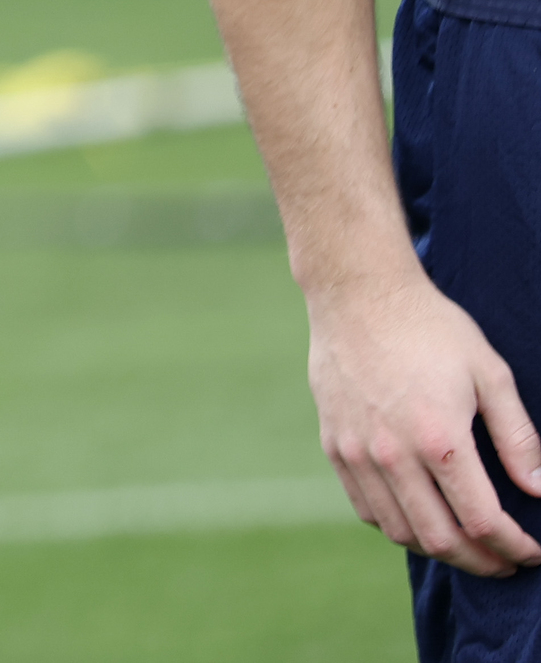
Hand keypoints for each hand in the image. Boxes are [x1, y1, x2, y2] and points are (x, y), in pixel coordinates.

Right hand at [310, 271, 540, 574]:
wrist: (356, 294)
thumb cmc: (431, 328)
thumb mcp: (491, 374)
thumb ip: (518, 438)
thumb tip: (540, 489)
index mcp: (439, 438)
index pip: (482, 521)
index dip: (514, 547)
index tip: (532, 552)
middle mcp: (393, 454)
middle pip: (441, 539)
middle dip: (483, 562)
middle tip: (506, 562)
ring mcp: (357, 452)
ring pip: (400, 531)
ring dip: (439, 550)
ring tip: (467, 546)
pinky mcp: (335, 445)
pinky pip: (366, 507)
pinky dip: (397, 526)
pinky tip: (421, 518)